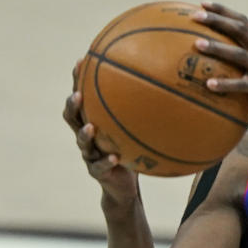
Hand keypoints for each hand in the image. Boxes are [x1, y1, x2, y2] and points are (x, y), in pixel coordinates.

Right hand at [62, 58, 138, 206]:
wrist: (125, 186)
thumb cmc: (134, 152)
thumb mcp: (140, 130)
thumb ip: (149, 112)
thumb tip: (174, 88)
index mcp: (95, 120)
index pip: (82, 96)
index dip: (78, 80)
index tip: (82, 61)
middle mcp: (88, 135)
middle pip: (72, 116)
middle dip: (73, 104)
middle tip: (77, 94)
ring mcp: (89, 154)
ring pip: (81, 141)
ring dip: (84, 134)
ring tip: (90, 127)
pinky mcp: (97, 171)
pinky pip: (99, 166)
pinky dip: (106, 161)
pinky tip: (115, 158)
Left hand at [190, 2, 247, 140]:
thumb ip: (243, 64)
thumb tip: (212, 62)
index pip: (243, 22)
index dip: (223, 11)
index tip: (202, 3)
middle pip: (241, 30)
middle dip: (218, 20)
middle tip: (195, 16)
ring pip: (240, 54)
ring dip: (218, 48)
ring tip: (197, 45)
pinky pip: (244, 85)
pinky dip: (226, 83)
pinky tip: (209, 85)